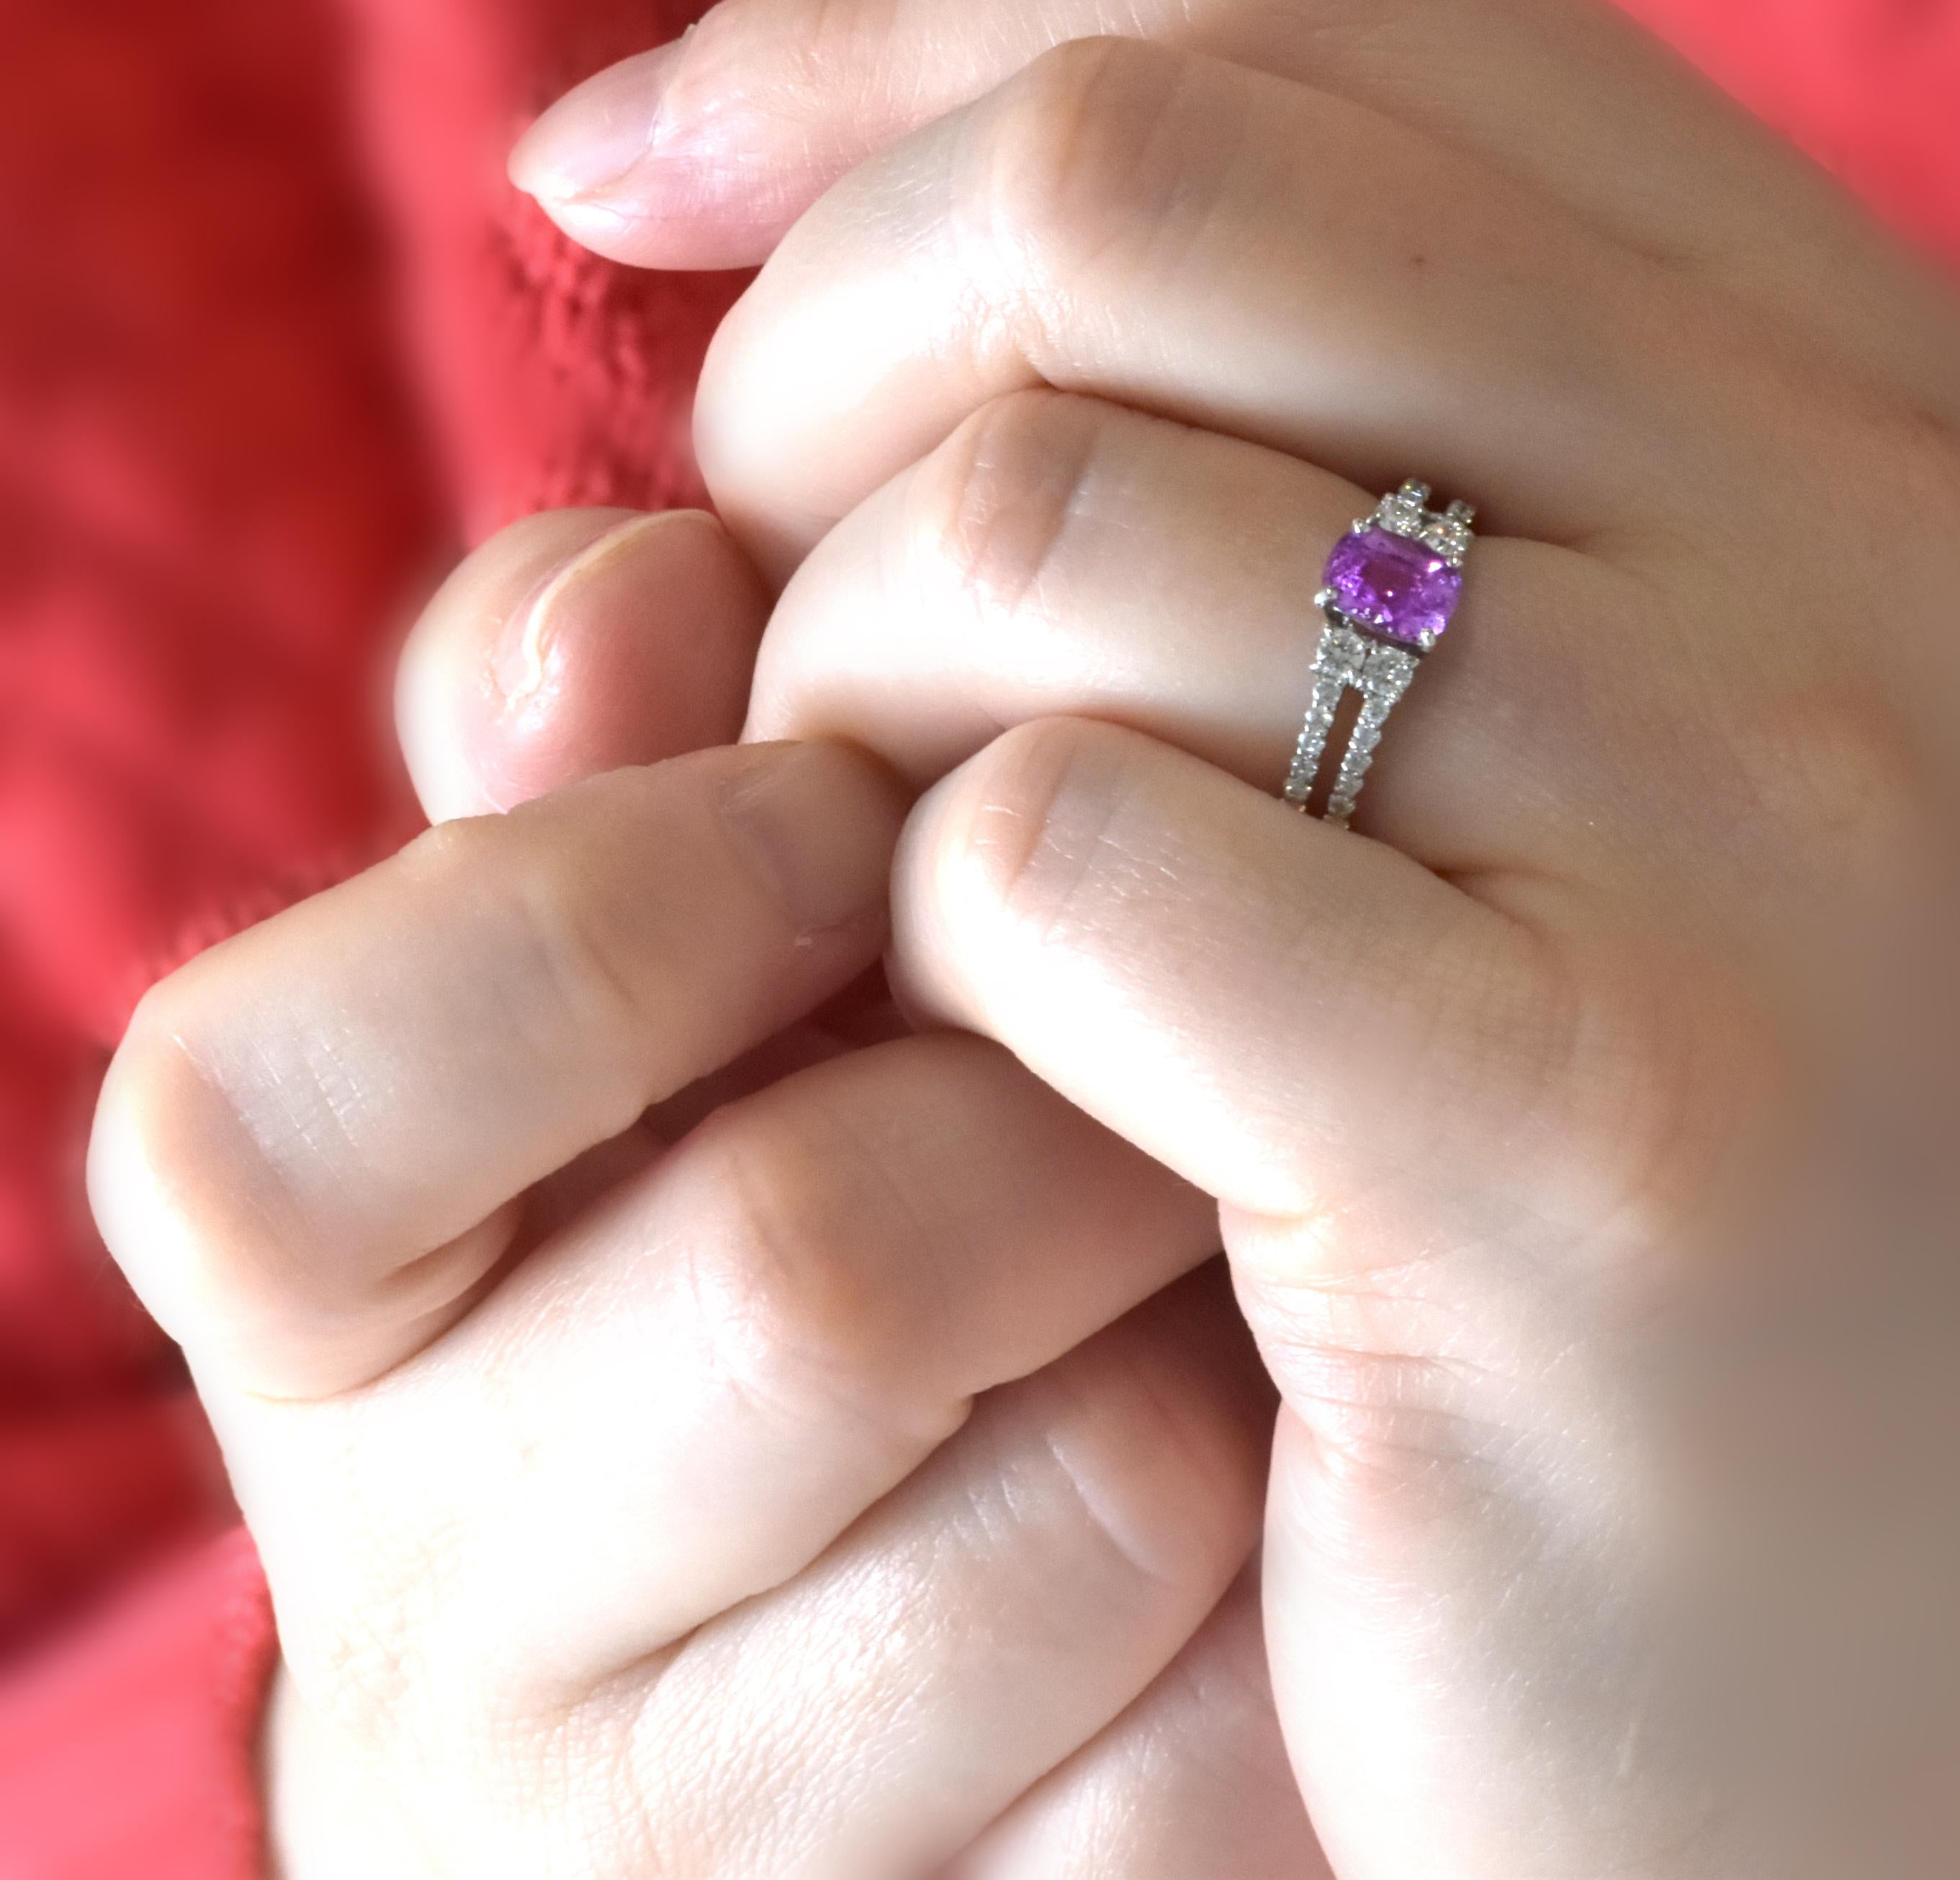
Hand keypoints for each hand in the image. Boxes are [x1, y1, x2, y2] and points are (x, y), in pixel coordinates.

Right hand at [87, 495, 1316, 1877]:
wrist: (930, 1619)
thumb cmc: (807, 1157)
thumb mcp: (665, 950)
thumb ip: (618, 751)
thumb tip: (635, 590)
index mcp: (320, 1313)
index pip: (274, 1111)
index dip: (609, 909)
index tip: (837, 813)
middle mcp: (429, 1614)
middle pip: (810, 1266)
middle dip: (1049, 1094)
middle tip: (1125, 1030)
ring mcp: (683, 1845)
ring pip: (1094, 1492)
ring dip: (1217, 1296)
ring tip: (1218, 1230)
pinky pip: (1220, 1735)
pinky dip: (1299, 1561)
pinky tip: (1280, 1467)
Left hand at [509, 0, 1959, 1873]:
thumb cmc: (1720, 1147)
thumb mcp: (1620, 644)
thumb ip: (1375, 224)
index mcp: (1881, 368)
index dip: (891, 12)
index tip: (620, 169)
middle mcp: (1879, 533)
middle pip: (1131, 172)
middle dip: (808, 342)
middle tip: (749, 580)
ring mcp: (1775, 833)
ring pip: (1034, 519)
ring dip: (833, 685)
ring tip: (889, 869)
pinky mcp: (1601, 1152)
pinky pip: (1044, 854)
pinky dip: (909, 940)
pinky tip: (990, 1080)